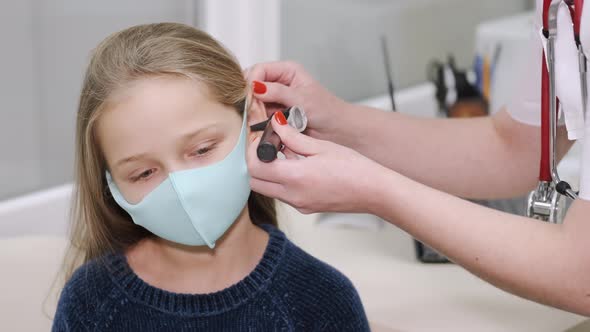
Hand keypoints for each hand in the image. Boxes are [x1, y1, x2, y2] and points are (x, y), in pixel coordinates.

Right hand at [245, 61, 349, 140]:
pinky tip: (264, 127)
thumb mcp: (302, 98)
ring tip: (261, 121)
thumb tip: (256, 87)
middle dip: (251, 99)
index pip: (259, 70)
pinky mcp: (274, 115)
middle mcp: (279, 83)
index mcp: (287, 71)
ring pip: (254, 103)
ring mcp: (275, 100)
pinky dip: (259, 122)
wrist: (336, 131)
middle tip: (254, 111)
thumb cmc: (327, 111)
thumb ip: (278, 92)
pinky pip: (259, 117)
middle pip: (252, 86)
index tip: (250, 95)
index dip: (251, 82)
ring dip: (255, 112)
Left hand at [247, 112, 387, 214]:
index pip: (254, 166)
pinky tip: (299, 166)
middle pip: (255, 181)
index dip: (252, 151)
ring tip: (287, 154)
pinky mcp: (306, 208)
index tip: (260, 138)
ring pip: (268, 189)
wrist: (374, 191)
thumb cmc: (353, 168)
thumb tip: (276, 124)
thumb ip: (292, 136)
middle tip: (267, 146)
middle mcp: (292, 195)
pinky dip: (282, 180)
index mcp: (294, 177)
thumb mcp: (321, 146)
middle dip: (255, 163)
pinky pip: (283, 194)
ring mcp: (298, 204)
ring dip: (269, 172)